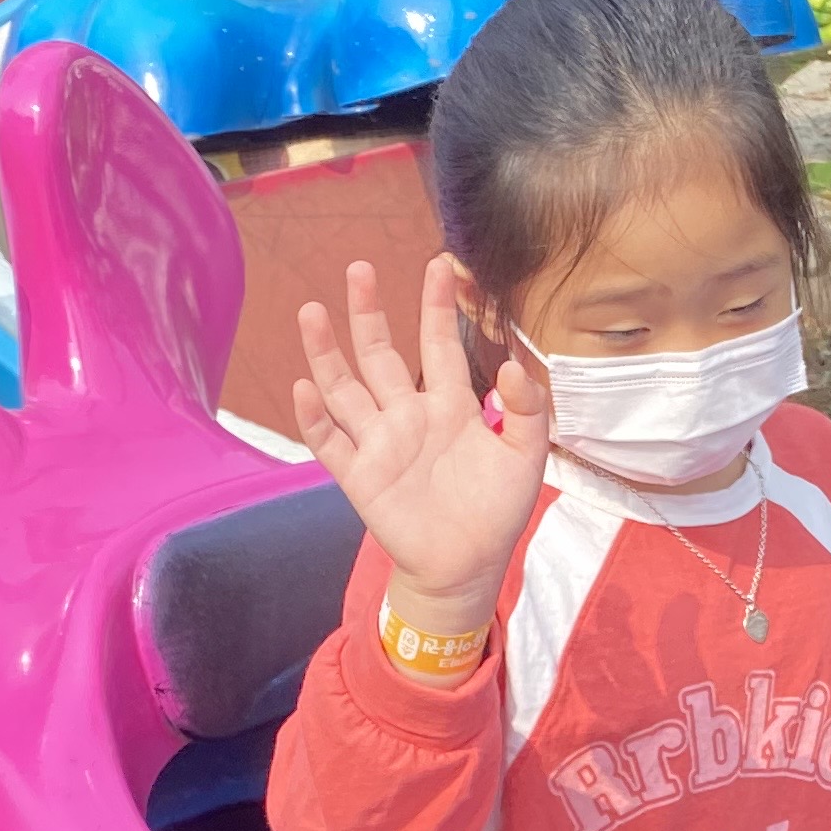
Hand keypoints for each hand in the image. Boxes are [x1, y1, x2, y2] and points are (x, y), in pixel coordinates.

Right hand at [291, 255, 552, 634]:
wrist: (468, 566)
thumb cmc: (497, 510)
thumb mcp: (526, 456)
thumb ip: (526, 409)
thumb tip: (513, 362)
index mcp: (449, 406)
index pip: (438, 344)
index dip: (436, 306)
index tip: (438, 263)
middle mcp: (407, 415)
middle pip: (379, 353)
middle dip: (368, 313)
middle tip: (359, 268)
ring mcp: (379, 443)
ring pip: (345, 388)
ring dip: (326, 353)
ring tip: (313, 312)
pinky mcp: (359, 477)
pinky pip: (330, 443)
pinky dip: (314, 418)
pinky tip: (305, 388)